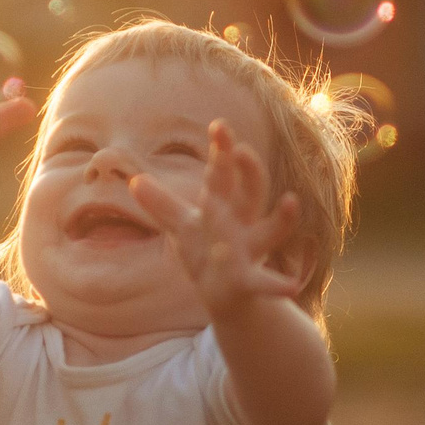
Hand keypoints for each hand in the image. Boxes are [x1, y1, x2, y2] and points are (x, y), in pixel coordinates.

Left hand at [129, 121, 303, 318]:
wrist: (230, 299)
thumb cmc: (209, 256)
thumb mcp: (185, 229)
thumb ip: (163, 205)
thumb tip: (134, 179)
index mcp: (227, 208)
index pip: (223, 174)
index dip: (222, 151)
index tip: (218, 125)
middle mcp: (244, 225)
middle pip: (251, 192)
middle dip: (250, 171)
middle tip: (243, 149)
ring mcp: (251, 251)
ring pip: (269, 232)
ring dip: (282, 220)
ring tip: (291, 201)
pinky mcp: (250, 281)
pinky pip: (265, 282)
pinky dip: (277, 284)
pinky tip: (290, 286)